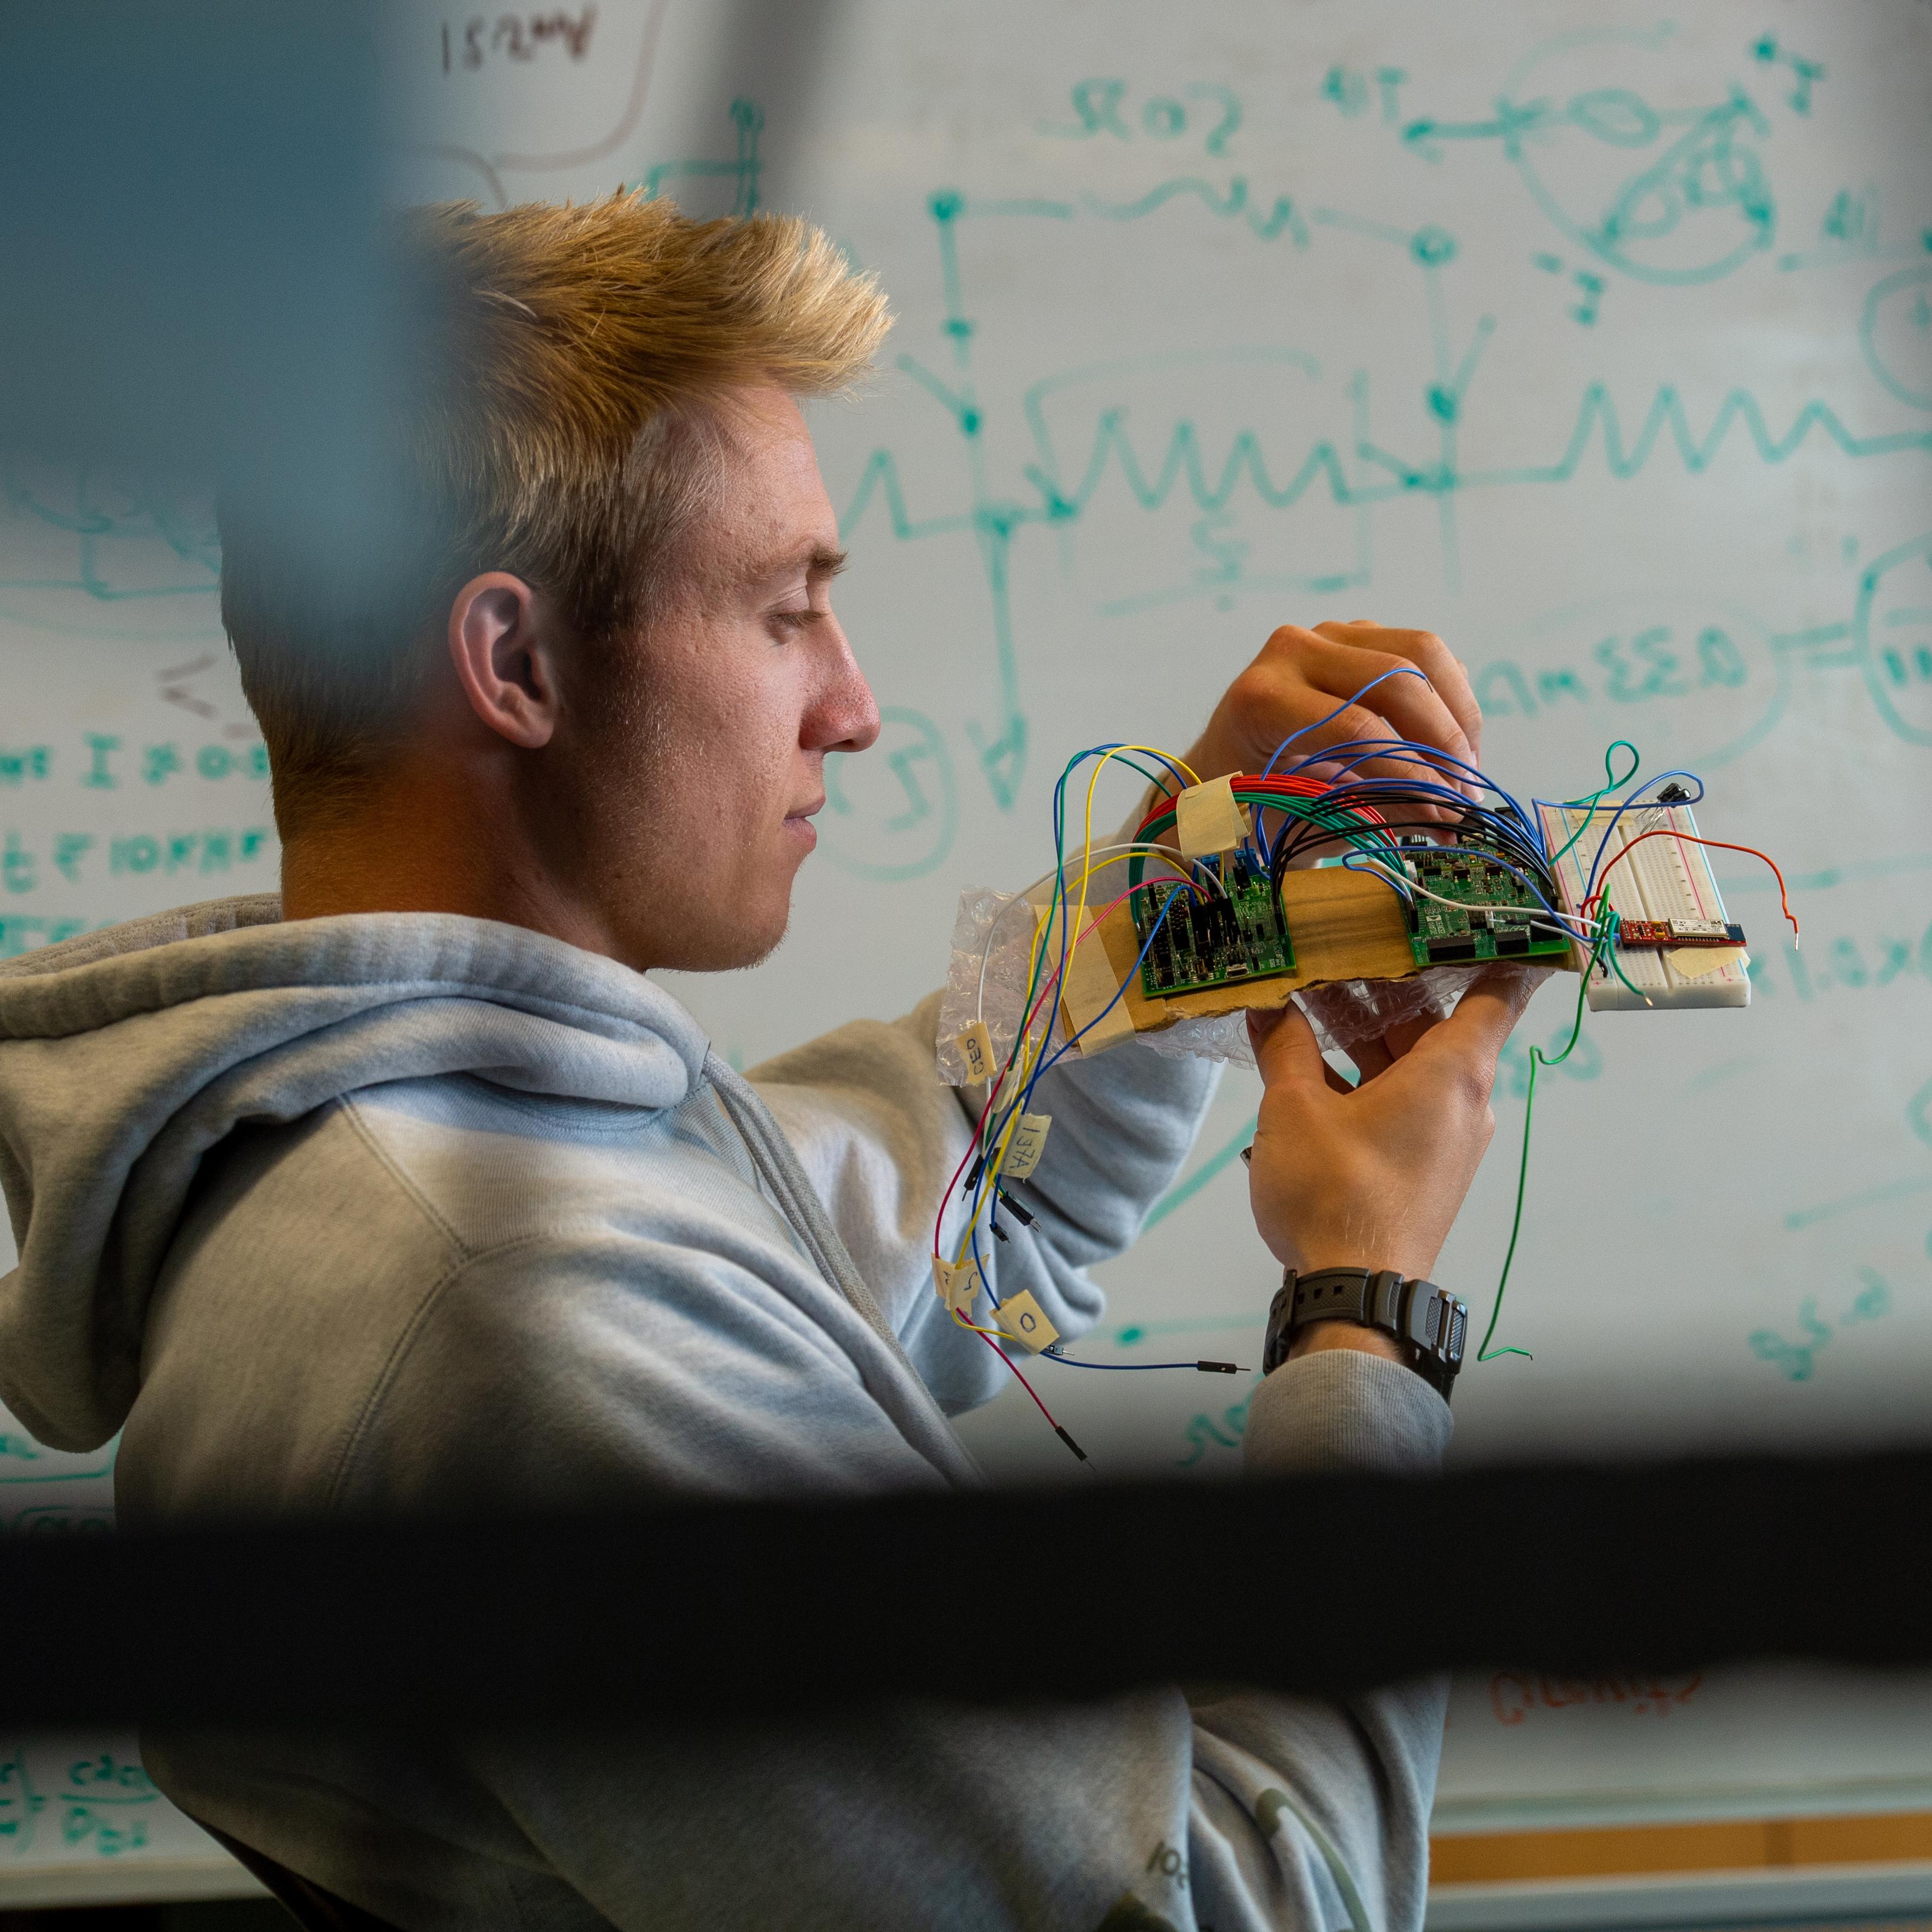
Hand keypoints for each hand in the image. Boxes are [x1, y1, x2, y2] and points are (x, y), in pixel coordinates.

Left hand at [1178, 620, 1482, 820]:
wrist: (1230, 765)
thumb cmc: (1257, 801)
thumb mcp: (1302, 816)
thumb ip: (1370, 813)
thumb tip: (1446, 820)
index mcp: (1262, 698)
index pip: (1355, 726)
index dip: (1409, 771)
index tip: (1444, 811)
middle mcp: (1292, 650)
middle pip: (1398, 676)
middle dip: (1444, 739)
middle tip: (1466, 794)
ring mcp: (1328, 634)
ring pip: (1424, 652)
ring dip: (1458, 715)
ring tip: (1467, 772)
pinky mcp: (1360, 633)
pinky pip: (1426, 655)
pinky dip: (1451, 700)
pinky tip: (1453, 749)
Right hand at [1245, 967, 1545, 1289]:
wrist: (1356, 1294)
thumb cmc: (1337, 1192)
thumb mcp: (1295, 1108)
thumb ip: (1284, 1048)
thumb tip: (1268, 1006)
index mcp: (1453, 1072)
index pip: (1498, 991)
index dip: (1490, 947)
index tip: (1475, 911)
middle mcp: (1464, 1100)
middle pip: (1436, 1022)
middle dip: (1383, 986)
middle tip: (1337, 948)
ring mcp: (1447, 1137)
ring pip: (1411, 1064)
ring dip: (1363, 1033)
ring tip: (1305, 1001)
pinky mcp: (1425, 1166)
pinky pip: (1402, 1101)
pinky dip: (1364, 1076)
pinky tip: (1306, 1065)